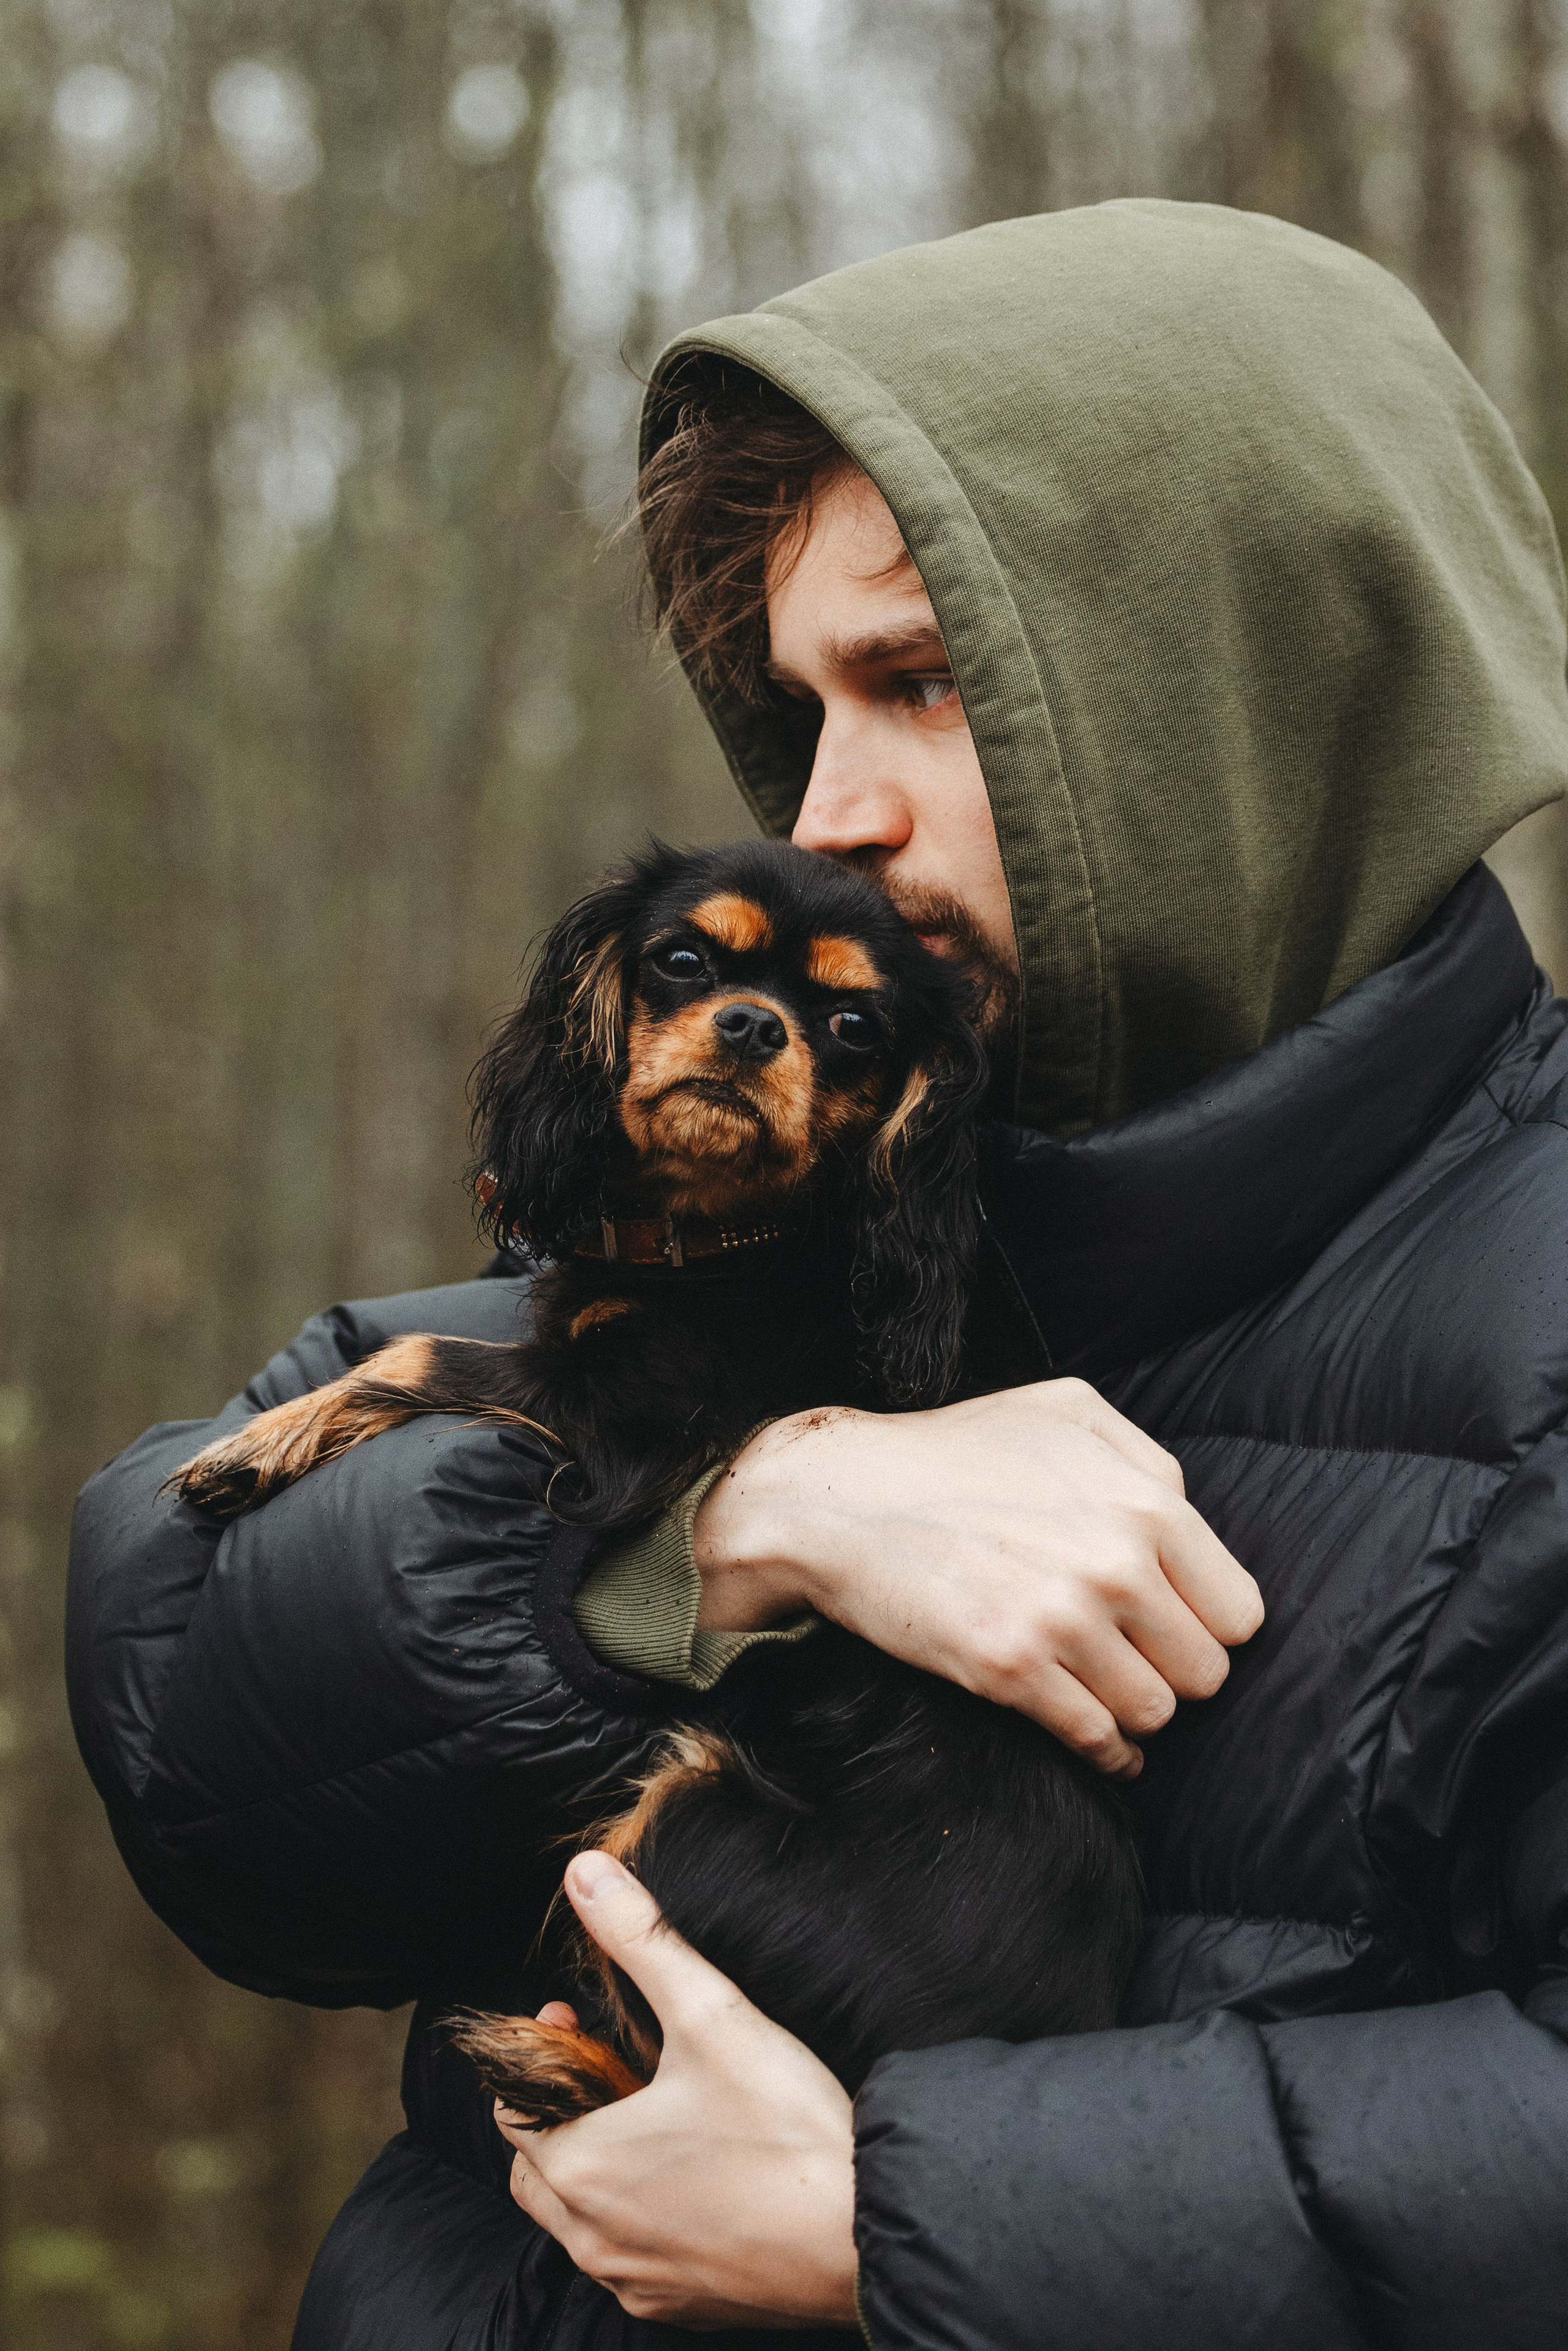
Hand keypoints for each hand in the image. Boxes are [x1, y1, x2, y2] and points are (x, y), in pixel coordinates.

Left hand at [497, 1850, 858, 2328]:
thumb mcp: (710, 2013)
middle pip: (535, 2172)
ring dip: (596, 2170)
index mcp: (581, 2170)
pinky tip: (696, 2180)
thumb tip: (584, 1872)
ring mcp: (638, 2283)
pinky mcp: (683, 2309)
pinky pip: (630, 2263)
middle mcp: (593, 2240)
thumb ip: (641, 1939)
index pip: (513, 2114)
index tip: (586, 2024)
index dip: (543, 2061)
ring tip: (657, 2118)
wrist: (869, 2232)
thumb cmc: (787, 2130)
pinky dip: (639, 2220)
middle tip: (617, 2070)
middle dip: (561, 2117)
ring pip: (579, 2223)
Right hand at [693, 1380, 1262, 1776]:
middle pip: (1206, 1672)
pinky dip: (1106, 1753)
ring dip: (1132, 1709)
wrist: (837, 1501)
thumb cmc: (953, 1451)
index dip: (1205, 1624)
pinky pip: (1097, 1741)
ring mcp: (1063, 1620)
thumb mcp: (1065, 1412)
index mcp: (1145, 1502)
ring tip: (1103, 1689)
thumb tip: (1188, 1518)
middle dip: (1172, 1671)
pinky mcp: (1010, 1669)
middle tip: (1133, 1659)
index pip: (1238, 1612)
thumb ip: (1146, 1461)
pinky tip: (1097, 1741)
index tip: (1172, 1626)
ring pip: (1155, 1712)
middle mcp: (1116, 1562)